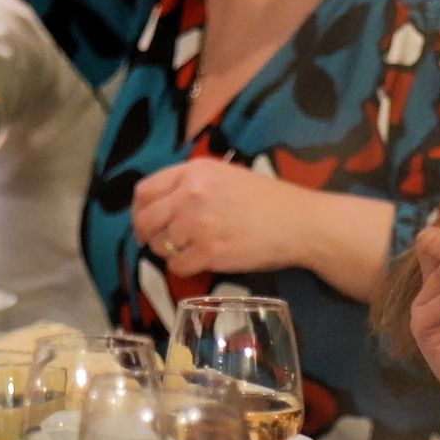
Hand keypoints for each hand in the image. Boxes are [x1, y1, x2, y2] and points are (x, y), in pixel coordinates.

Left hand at [130, 158, 323, 278]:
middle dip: (148, 235)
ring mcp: (198, 224)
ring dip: (168, 252)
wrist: (300, 222)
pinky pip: (177, 266)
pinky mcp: (209, 252)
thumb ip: (193, 185)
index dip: (139, 210)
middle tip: (161, 243)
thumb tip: (162, 208)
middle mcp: (191, 194)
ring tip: (189, 251)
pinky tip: (202, 262)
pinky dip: (185, 268)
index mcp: (194, 171)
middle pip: (146, 220)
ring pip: (160, 245)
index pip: (145, 190)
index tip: (146, 222)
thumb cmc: (268, 200)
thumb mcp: (227, 176)